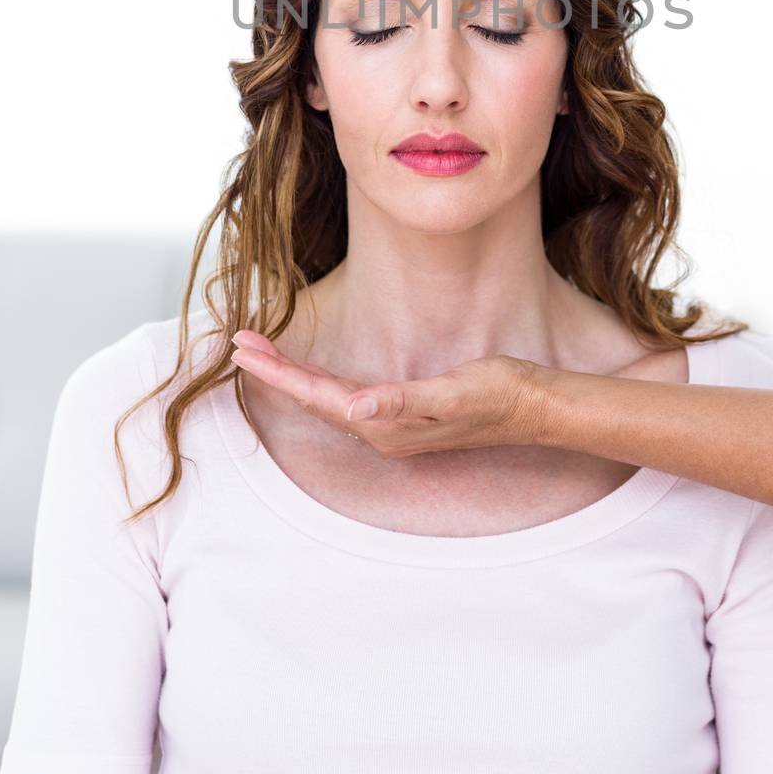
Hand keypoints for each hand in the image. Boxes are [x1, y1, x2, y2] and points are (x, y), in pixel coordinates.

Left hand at [230, 329, 550, 459]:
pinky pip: (345, 397)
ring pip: (325, 398)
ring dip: (291, 376)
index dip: (277, 372)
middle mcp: (380, 431)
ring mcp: (390, 426)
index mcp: (384, 426)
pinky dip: (319, 382)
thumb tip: (354, 410)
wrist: (534, 407)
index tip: (243, 350)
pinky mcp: (402, 413)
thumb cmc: (497, 395)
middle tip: (238, 342)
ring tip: (260, 354)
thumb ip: (401, 404)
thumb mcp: (451, 394)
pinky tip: (311, 377)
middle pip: (313, 397)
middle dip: (273, 371)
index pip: (316, 395)